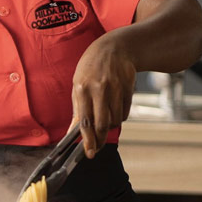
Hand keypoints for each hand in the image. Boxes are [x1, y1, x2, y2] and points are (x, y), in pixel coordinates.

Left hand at [70, 32, 136, 157]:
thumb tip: (73, 132)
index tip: (89, 153)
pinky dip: (119, 116)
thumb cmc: (91, 69)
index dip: (88, 139)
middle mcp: (99, 89)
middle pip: (102, 124)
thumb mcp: (78, 85)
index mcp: (82, 88)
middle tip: (97, 147)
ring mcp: (115, 88)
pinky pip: (125, 113)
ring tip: (105, 117)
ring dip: (110, 126)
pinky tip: (114, 107)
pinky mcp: (128, 89)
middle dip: (100, 139)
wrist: (114, 48)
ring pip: (115, 120)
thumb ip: (77, 109)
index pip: (84, 120)